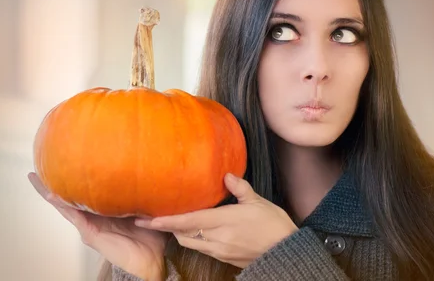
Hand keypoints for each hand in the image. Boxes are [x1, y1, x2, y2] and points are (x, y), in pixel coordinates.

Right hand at [28, 172, 168, 280]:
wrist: (152, 259)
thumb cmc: (151, 235)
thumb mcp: (145, 207)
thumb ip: (141, 193)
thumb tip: (146, 169)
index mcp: (104, 211)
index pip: (84, 194)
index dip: (71, 181)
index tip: (61, 164)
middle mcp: (93, 218)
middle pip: (68, 200)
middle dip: (51, 186)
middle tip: (36, 172)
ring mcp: (89, 227)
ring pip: (66, 207)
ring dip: (51, 194)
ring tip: (37, 180)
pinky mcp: (91, 235)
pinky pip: (76, 218)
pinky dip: (65, 207)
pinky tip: (54, 197)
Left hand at [134, 173, 297, 267]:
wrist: (284, 251)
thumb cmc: (274, 224)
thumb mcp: (258, 202)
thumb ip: (240, 188)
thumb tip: (226, 175)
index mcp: (224, 222)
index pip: (189, 221)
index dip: (167, 221)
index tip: (149, 219)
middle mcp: (218, 239)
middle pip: (183, 235)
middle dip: (168, 227)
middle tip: (152, 218)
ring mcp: (220, 251)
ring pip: (190, 243)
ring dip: (179, 233)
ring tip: (170, 223)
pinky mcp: (224, 258)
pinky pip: (202, 248)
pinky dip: (193, 239)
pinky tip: (193, 231)